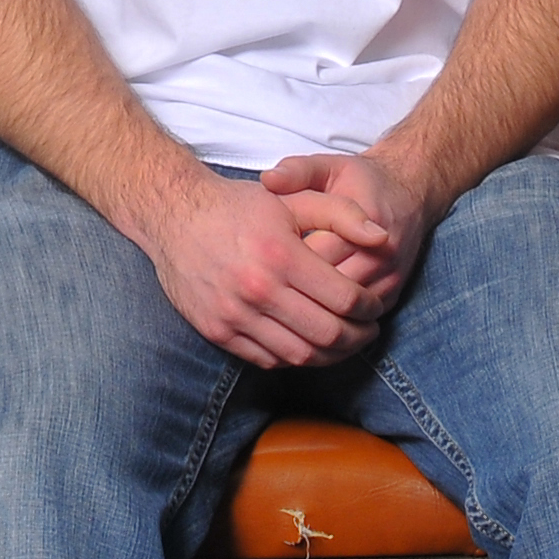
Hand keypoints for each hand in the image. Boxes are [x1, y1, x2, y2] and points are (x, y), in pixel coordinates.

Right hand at [132, 169, 380, 369]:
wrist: (175, 216)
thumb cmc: (240, 206)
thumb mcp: (293, 198)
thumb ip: (343, 214)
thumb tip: (383, 238)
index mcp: (281, 255)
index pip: (344, 298)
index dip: (369, 308)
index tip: (375, 307)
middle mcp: (257, 290)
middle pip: (327, 334)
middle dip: (358, 337)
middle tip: (368, 331)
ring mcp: (234, 315)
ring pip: (299, 355)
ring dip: (331, 355)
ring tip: (344, 342)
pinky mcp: (217, 332)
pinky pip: (267, 360)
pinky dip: (294, 359)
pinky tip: (307, 344)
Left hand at [263, 149, 436, 319]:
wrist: (408, 195)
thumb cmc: (359, 181)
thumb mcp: (327, 166)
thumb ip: (297, 171)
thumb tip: (267, 179)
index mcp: (363, 219)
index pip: (317, 254)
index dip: (285, 263)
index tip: (260, 263)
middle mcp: (381, 254)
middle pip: (330, 288)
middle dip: (296, 292)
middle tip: (265, 292)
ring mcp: (389, 278)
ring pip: (346, 311)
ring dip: (315, 311)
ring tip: (281, 306)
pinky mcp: (392, 295)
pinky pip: (359, 319)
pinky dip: (334, 319)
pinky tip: (308, 314)